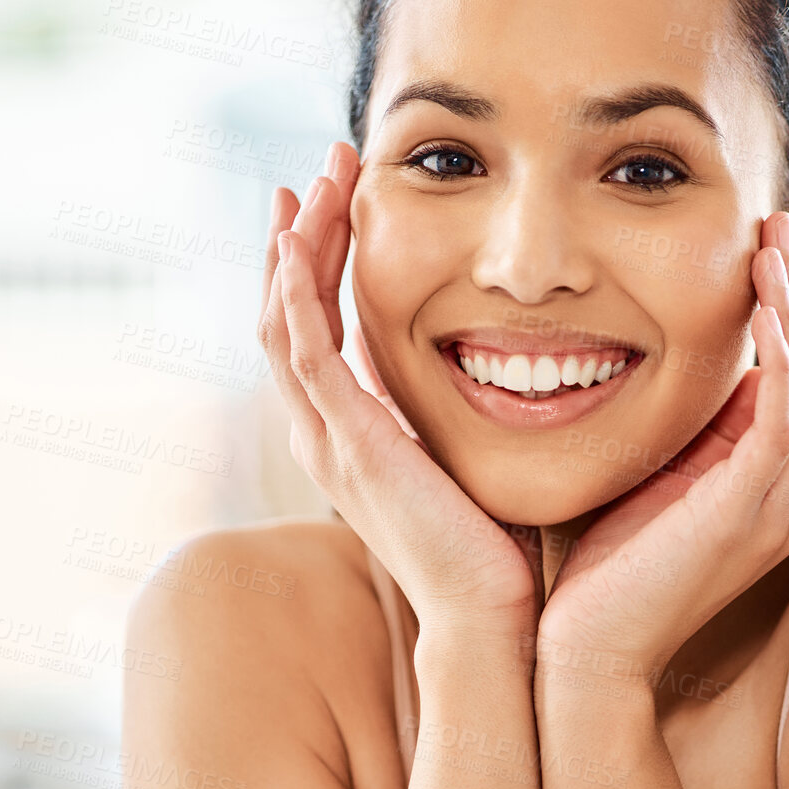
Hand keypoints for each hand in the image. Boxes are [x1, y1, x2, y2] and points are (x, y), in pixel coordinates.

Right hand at [258, 142, 539, 638]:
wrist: (488, 619)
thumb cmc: (495, 550)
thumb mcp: (467, 459)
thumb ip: (458, 414)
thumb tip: (502, 371)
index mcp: (351, 433)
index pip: (315, 330)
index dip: (319, 262)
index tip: (338, 201)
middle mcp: (325, 432)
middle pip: (287, 313)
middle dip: (304, 235)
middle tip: (323, 169)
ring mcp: (329, 439)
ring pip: (286, 321)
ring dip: (297, 244)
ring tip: (315, 179)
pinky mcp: (350, 444)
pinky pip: (306, 354)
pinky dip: (294, 293)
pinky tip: (296, 240)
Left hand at [536, 210, 788, 679]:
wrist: (586, 652)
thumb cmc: (608, 570)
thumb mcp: (661, 481)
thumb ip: (696, 433)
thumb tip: (703, 372)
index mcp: (775, 492)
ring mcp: (780, 506)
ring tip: (775, 236)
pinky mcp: (750, 509)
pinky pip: (785, 414)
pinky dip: (783, 354)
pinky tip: (766, 303)